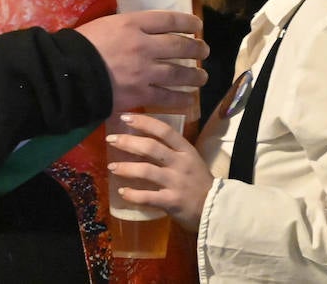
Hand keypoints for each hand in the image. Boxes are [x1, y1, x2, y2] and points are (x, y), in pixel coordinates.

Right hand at [75, 11, 207, 112]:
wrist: (65, 73)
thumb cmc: (81, 46)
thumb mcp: (105, 25)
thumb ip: (127, 26)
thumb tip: (142, 29)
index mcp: (133, 23)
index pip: (169, 19)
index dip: (188, 22)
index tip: (197, 26)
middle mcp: (144, 45)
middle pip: (179, 46)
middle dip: (196, 49)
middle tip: (204, 52)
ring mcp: (144, 71)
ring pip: (179, 73)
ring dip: (194, 75)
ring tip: (202, 77)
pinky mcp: (139, 94)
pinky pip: (167, 97)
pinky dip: (181, 98)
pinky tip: (189, 100)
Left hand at [108, 113, 212, 230]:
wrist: (215, 208)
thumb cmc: (200, 182)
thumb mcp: (191, 160)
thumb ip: (173, 151)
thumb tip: (145, 141)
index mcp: (186, 150)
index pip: (164, 130)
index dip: (144, 122)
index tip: (125, 118)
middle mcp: (181, 163)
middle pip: (151, 148)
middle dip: (128, 142)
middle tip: (111, 140)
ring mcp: (176, 183)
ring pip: (146, 171)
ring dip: (126, 168)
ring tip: (112, 167)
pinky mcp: (171, 202)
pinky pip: (148, 197)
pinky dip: (133, 194)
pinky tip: (122, 192)